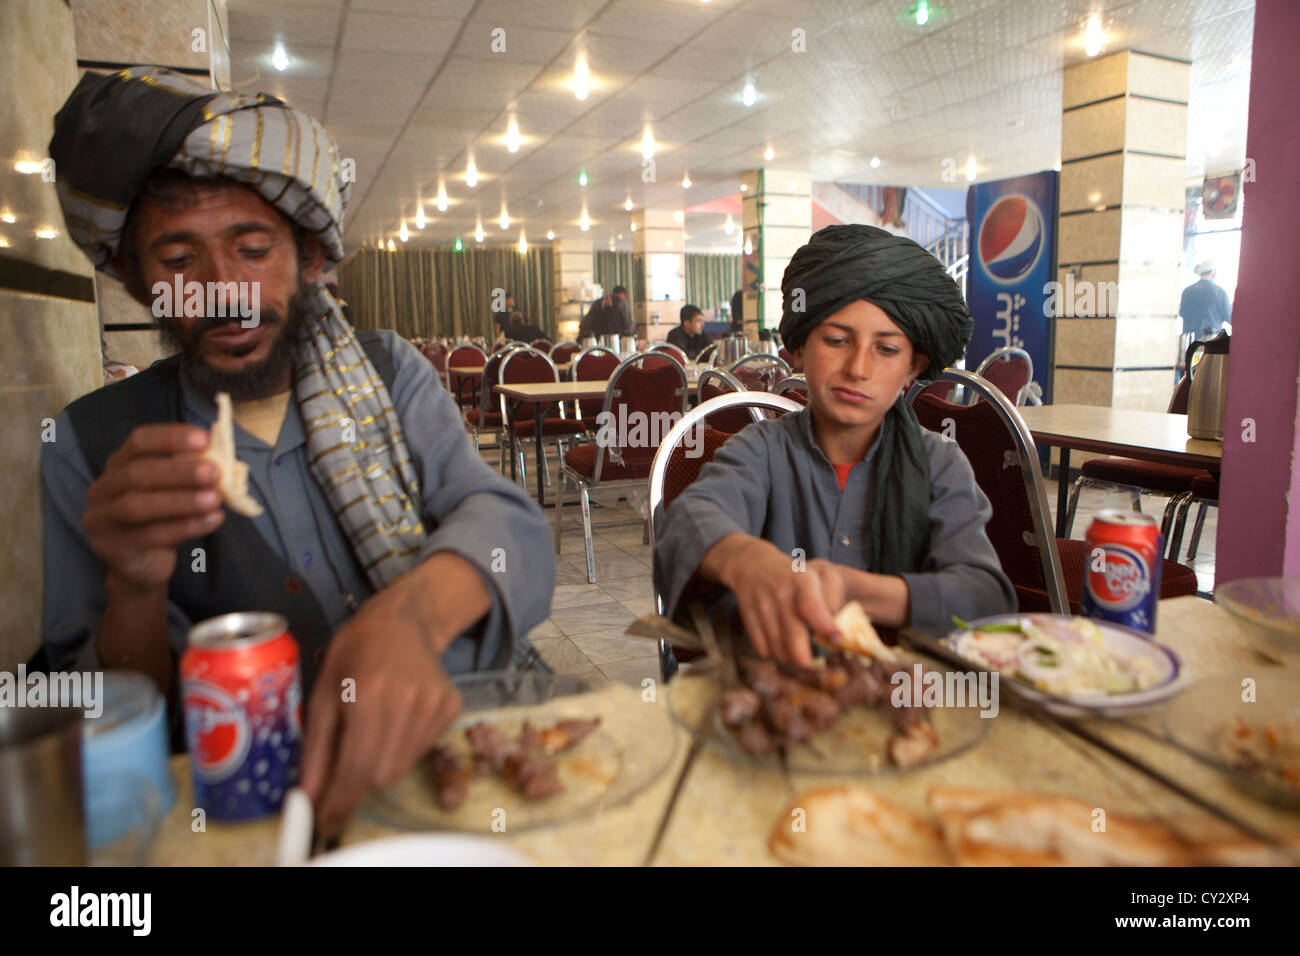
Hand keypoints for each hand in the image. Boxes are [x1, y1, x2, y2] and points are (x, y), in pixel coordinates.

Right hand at [82, 423, 223, 593]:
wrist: (141, 566)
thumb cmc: (162, 519)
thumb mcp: (174, 492)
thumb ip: (191, 475)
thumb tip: (226, 463)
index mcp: (119, 465)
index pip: (138, 441)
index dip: (170, 438)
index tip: (204, 439)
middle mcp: (103, 488)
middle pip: (136, 473)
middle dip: (178, 472)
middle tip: (214, 473)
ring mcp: (102, 519)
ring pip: (138, 506)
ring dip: (182, 500)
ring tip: (215, 499)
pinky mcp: (112, 547)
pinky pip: (149, 536)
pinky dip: (185, 526)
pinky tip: (212, 520)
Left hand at [300, 593, 462, 836]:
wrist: (402, 621)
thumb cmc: (354, 654)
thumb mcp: (323, 695)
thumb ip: (316, 749)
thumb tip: (309, 797)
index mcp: (368, 694)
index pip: (356, 767)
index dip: (339, 799)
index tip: (326, 818)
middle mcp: (407, 699)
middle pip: (381, 775)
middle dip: (358, 779)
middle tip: (346, 762)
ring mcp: (435, 703)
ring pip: (403, 767)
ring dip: (381, 762)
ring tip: (373, 727)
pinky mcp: (451, 706)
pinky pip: (422, 750)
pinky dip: (403, 746)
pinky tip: (397, 716)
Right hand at [705, 536, 848, 666]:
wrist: (753, 566)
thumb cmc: (796, 576)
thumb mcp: (818, 575)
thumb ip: (834, 599)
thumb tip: (838, 632)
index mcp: (802, 580)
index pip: (811, 606)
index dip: (824, 626)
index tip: (837, 640)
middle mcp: (780, 593)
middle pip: (792, 634)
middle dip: (805, 657)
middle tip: (815, 664)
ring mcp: (762, 606)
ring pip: (777, 647)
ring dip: (791, 659)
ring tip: (801, 657)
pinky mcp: (748, 618)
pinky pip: (763, 648)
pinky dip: (775, 655)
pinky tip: (784, 650)